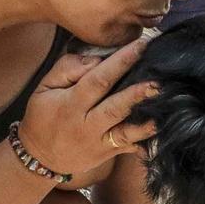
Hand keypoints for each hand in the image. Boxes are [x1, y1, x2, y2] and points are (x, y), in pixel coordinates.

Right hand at [15, 41, 156, 178]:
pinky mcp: (107, 154)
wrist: (39, 157)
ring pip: (124, 131)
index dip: (120, 62)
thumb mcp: (44, 88)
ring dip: (145, 120)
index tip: (140, 46)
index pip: (98, 80)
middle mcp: (86, 124)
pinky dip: (144, 139)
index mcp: (70, 104)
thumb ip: (66, 69)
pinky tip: (160, 128)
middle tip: (159, 78)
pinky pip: (128, 147)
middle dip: (137, 92)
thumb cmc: (43, 116)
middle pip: (115, 107)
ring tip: (165, 107)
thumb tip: (95, 59)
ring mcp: (98, 142)